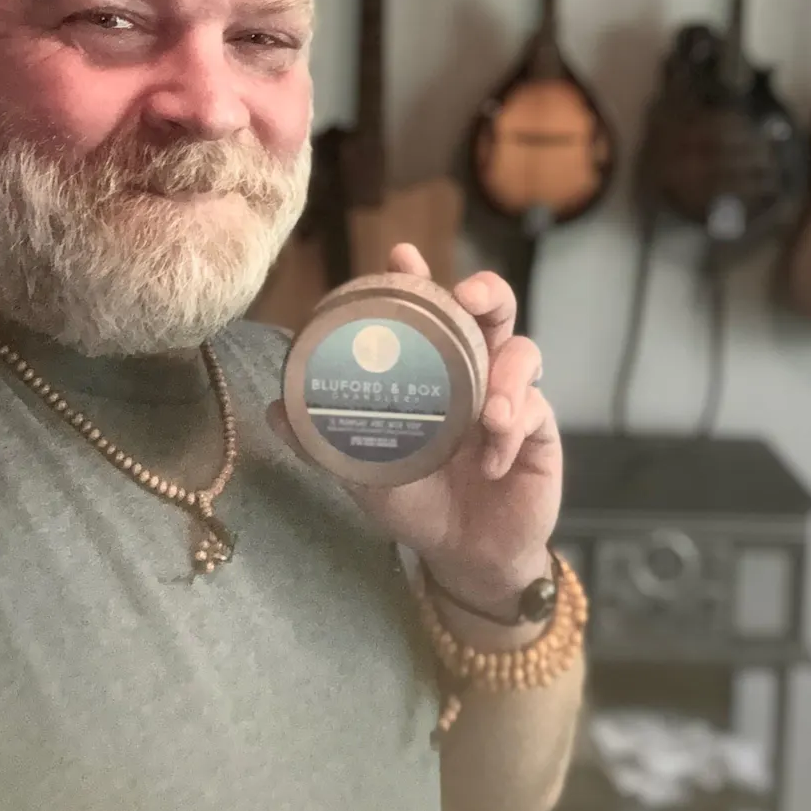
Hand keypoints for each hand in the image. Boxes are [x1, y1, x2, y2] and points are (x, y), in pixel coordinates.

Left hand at [270, 242, 562, 619]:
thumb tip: (272, 409)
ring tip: (488, 415)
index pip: (428, 311)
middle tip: (467, 297)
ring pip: (523, 353)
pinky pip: (534, 412)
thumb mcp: (364, 472)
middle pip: (491, 310)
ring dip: (506, 376)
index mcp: (434, 369)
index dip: (417, 278)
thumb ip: (324, 442)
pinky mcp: (538, 430)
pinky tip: (492, 461)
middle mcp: (474, 371)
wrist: (462, 555)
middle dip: (485, 293)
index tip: (401, 255)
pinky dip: (512, 431)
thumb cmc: (416, 502)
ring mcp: (510, 397)